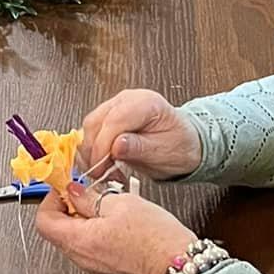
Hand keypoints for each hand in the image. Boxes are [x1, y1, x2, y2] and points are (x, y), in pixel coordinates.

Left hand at [35, 185, 196, 273]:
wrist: (178, 265)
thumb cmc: (154, 238)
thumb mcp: (119, 204)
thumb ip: (90, 197)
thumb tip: (73, 191)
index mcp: (80, 241)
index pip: (44, 221)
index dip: (51, 199)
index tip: (66, 186)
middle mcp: (83, 257)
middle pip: (58, 228)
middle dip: (69, 205)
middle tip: (88, 190)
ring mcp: (95, 264)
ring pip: (75, 235)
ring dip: (85, 215)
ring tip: (107, 201)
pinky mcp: (108, 265)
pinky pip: (91, 243)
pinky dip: (97, 226)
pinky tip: (117, 216)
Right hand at [80, 89, 201, 181]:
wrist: (184, 144)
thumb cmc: (179, 145)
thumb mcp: (164, 152)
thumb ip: (139, 148)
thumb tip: (115, 146)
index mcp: (145, 102)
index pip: (114, 120)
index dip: (102, 146)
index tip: (101, 168)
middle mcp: (127, 99)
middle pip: (96, 121)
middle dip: (94, 151)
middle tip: (101, 174)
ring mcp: (116, 105)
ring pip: (90, 126)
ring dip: (91, 152)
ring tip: (104, 172)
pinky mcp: (108, 116)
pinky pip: (91, 131)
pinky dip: (92, 150)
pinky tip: (102, 164)